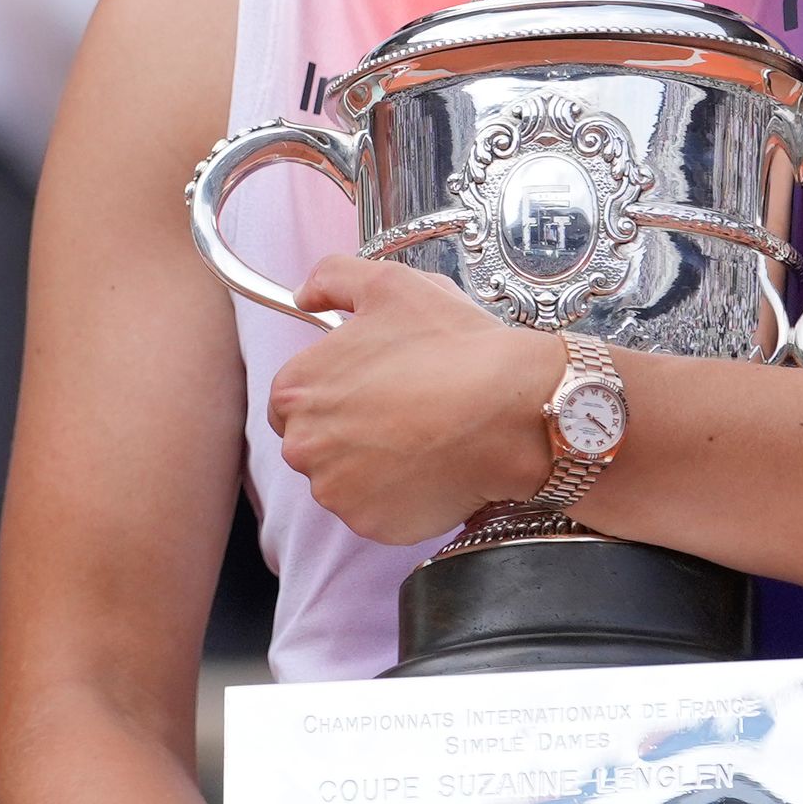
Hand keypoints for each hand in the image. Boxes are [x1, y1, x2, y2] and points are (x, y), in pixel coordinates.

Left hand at [267, 257, 565, 542]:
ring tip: (422, 438)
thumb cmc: (453, 348)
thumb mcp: (390, 285)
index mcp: (297, 389)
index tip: (369, 389)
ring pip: (344, 479)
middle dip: (349, 430)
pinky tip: (431, 467)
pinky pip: (376, 511)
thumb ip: (333, 278)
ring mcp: (335, 492)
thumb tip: (305, 295)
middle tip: (402, 411)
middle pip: (314, 442)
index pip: (292, 399)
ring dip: (373, 464)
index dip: (334, 391)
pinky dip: (399, 496)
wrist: (511, 412)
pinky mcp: (370, 525)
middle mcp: (302, 446)